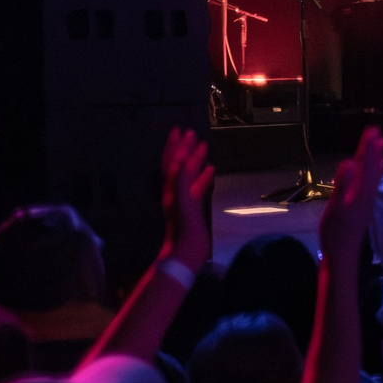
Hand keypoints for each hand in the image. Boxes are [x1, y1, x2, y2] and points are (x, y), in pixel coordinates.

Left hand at [159, 127, 215, 271]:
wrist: (186, 251)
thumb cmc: (184, 228)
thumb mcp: (182, 201)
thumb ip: (180, 180)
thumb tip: (180, 159)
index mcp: (171, 187)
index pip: (173, 161)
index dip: (177, 145)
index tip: (182, 131)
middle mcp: (174, 189)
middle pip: (177, 164)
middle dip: (184, 147)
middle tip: (191, 133)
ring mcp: (182, 197)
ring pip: (188, 173)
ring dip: (194, 159)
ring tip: (202, 147)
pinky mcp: (191, 205)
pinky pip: (196, 184)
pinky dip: (202, 174)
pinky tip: (211, 170)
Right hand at [320, 128, 382, 261]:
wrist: (343, 252)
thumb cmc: (336, 231)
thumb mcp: (336, 207)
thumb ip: (342, 184)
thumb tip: (348, 162)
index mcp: (360, 191)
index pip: (365, 164)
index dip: (367, 147)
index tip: (371, 130)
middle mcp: (367, 193)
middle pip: (371, 166)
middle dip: (372, 149)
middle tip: (376, 130)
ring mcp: (366, 199)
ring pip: (372, 174)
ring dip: (375, 158)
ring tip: (381, 144)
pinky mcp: (363, 205)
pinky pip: (371, 182)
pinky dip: (373, 172)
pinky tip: (376, 170)